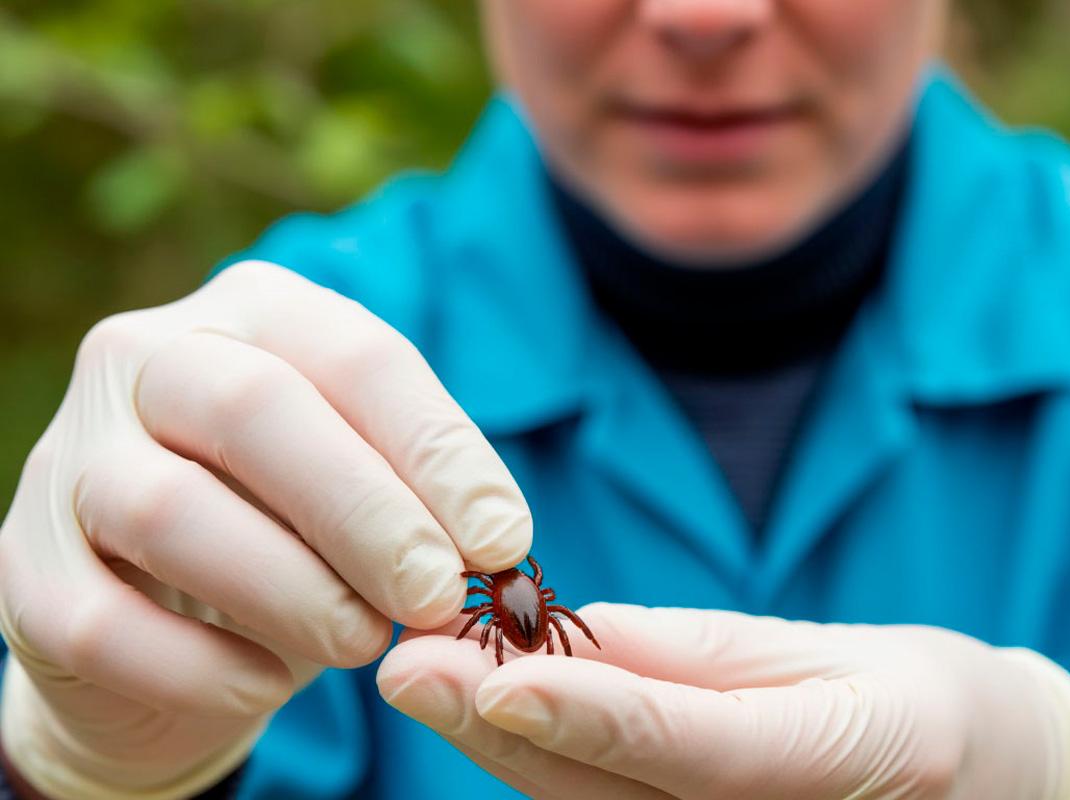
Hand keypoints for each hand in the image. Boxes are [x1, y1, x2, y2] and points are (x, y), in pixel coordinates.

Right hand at [0, 262, 531, 799]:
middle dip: (366, 513)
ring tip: (365, 642)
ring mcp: (70, 455)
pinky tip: (269, 683)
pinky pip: (108, 622)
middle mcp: (146, 357)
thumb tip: (495, 545)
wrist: (166, 615)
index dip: (439, 451)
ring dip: (294, 591)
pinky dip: (206, 666)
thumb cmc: (294, 529)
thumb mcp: (365, 484)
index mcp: (253, 312)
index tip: (503, 540)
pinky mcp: (25, 565)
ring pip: (175, 511)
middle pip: (257, 410)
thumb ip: (421, 496)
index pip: (358, 355)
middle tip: (438, 596)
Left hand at [379, 604, 1069, 799]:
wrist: (982, 780)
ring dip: (500, 748)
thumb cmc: (924, 699)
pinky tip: (484, 708)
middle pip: (616, 793)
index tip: (494, 674)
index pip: (698, 746)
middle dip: (502, 730)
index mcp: (847, 756)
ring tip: (425, 672)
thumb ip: (702, 655)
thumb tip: (575, 637)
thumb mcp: (833, 652)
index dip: (593, 713)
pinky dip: (541, 765)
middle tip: (409, 663)